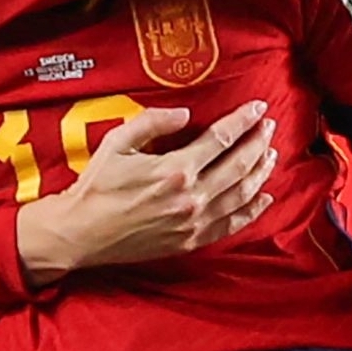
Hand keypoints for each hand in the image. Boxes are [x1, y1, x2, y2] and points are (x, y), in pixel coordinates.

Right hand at [20, 102, 277, 282]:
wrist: (80, 233)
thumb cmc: (96, 186)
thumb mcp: (117, 143)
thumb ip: (153, 122)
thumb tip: (186, 113)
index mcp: (174, 169)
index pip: (222, 139)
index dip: (244, 121)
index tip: (259, 108)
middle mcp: (190, 197)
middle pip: (240, 165)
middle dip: (259, 142)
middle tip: (269, 126)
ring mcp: (193, 223)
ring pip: (242, 195)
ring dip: (261, 172)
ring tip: (271, 154)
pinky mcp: (190, 242)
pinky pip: (231, 225)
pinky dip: (252, 211)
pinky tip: (265, 198)